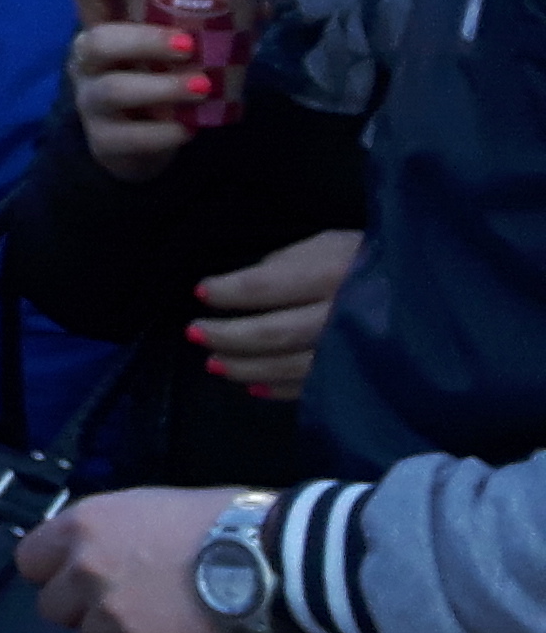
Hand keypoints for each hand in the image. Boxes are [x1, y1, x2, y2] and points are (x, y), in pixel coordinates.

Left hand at [20, 486, 255, 632]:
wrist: (273, 557)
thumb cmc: (223, 520)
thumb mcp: (151, 507)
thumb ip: (112, 535)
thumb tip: (102, 555)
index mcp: (82, 525)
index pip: (29, 562)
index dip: (55, 576)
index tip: (80, 583)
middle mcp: (84, 570)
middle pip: (55, 611)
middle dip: (87, 614)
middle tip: (131, 611)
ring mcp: (110, 615)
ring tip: (167, 630)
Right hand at [68, 0, 208, 181]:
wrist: (138, 147)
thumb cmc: (159, 83)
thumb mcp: (180, 53)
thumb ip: (214, 29)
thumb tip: (263, 5)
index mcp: (104, 29)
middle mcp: (88, 62)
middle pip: (97, 41)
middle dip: (142, 40)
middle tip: (188, 44)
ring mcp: (91, 102)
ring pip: (112, 89)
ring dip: (161, 86)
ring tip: (203, 85)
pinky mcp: (104, 141)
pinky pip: (127, 137)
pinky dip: (161, 132)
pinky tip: (188, 128)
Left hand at [194, 229, 360, 397]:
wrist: (438, 292)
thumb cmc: (373, 259)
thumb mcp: (331, 243)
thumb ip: (287, 262)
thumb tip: (244, 285)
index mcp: (333, 273)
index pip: (264, 286)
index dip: (228, 291)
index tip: (200, 292)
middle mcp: (341, 316)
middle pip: (272, 333)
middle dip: (227, 336)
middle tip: (194, 333)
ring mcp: (354, 353)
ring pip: (288, 366)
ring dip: (245, 367)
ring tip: (214, 364)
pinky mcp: (363, 378)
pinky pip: (312, 387)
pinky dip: (278, 388)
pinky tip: (253, 386)